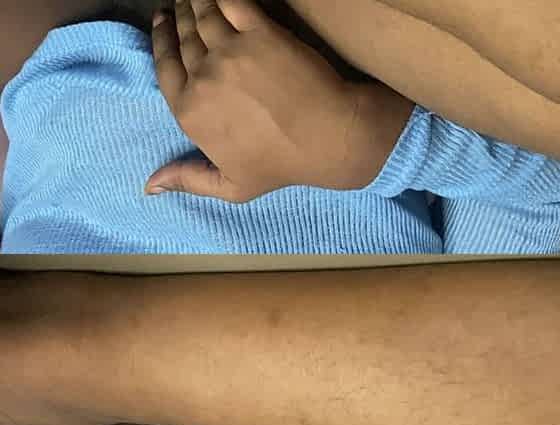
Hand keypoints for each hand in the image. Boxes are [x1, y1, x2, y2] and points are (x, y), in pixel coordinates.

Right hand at [146, 0, 411, 201]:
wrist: (328, 138)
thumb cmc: (281, 166)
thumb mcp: (231, 187)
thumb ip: (188, 180)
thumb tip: (149, 186)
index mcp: (190, 112)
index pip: (165, 67)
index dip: (161, 42)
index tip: (161, 25)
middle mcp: (203, 78)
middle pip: (183, 39)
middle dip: (177, 19)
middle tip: (178, 7)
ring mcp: (231, 52)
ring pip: (204, 16)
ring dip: (195, 2)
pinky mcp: (262, 33)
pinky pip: (232, 3)